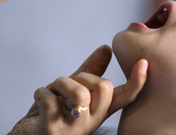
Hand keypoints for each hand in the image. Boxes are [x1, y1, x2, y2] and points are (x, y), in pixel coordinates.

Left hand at [9, 45, 147, 134]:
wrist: (32, 133)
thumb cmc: (57, 110)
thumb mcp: (77, 87)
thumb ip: (92, 69)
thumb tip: (107, 48)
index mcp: (101, 108)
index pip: (126, 96)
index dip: (137, 80)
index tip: (143, 62)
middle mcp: (94, 119)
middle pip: (104, 87)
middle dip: (82, 76)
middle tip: (69, 84)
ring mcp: (76, 127)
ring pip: (79, 93)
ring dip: (60, 83)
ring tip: (53, 91)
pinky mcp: (54, 131)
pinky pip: (51, 99)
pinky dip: (41, 92)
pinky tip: (41, 99)